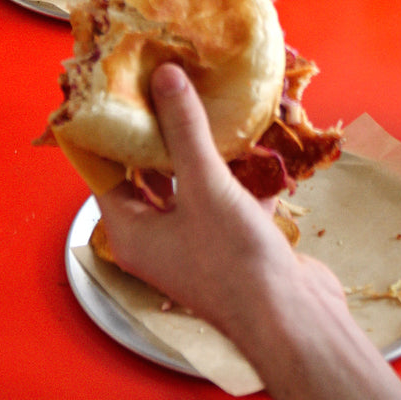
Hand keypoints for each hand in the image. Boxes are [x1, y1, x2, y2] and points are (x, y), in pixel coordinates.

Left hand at [96, 64, 400, 399]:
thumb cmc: (235, 264)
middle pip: (148, 173)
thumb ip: (183, 129)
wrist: (295, 321)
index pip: (104, 172)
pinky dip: (235, 169)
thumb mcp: (205, 186)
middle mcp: (157, 239)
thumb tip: (163, 78)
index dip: (109, 131)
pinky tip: (250, 139)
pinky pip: (225, 195)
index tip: (117, 92)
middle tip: (162, 88)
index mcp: (132, 233)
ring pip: (190, 182)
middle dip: (159, 131)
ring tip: (202, 103)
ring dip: (200, 147)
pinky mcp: (231, 241)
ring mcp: (195, 242)